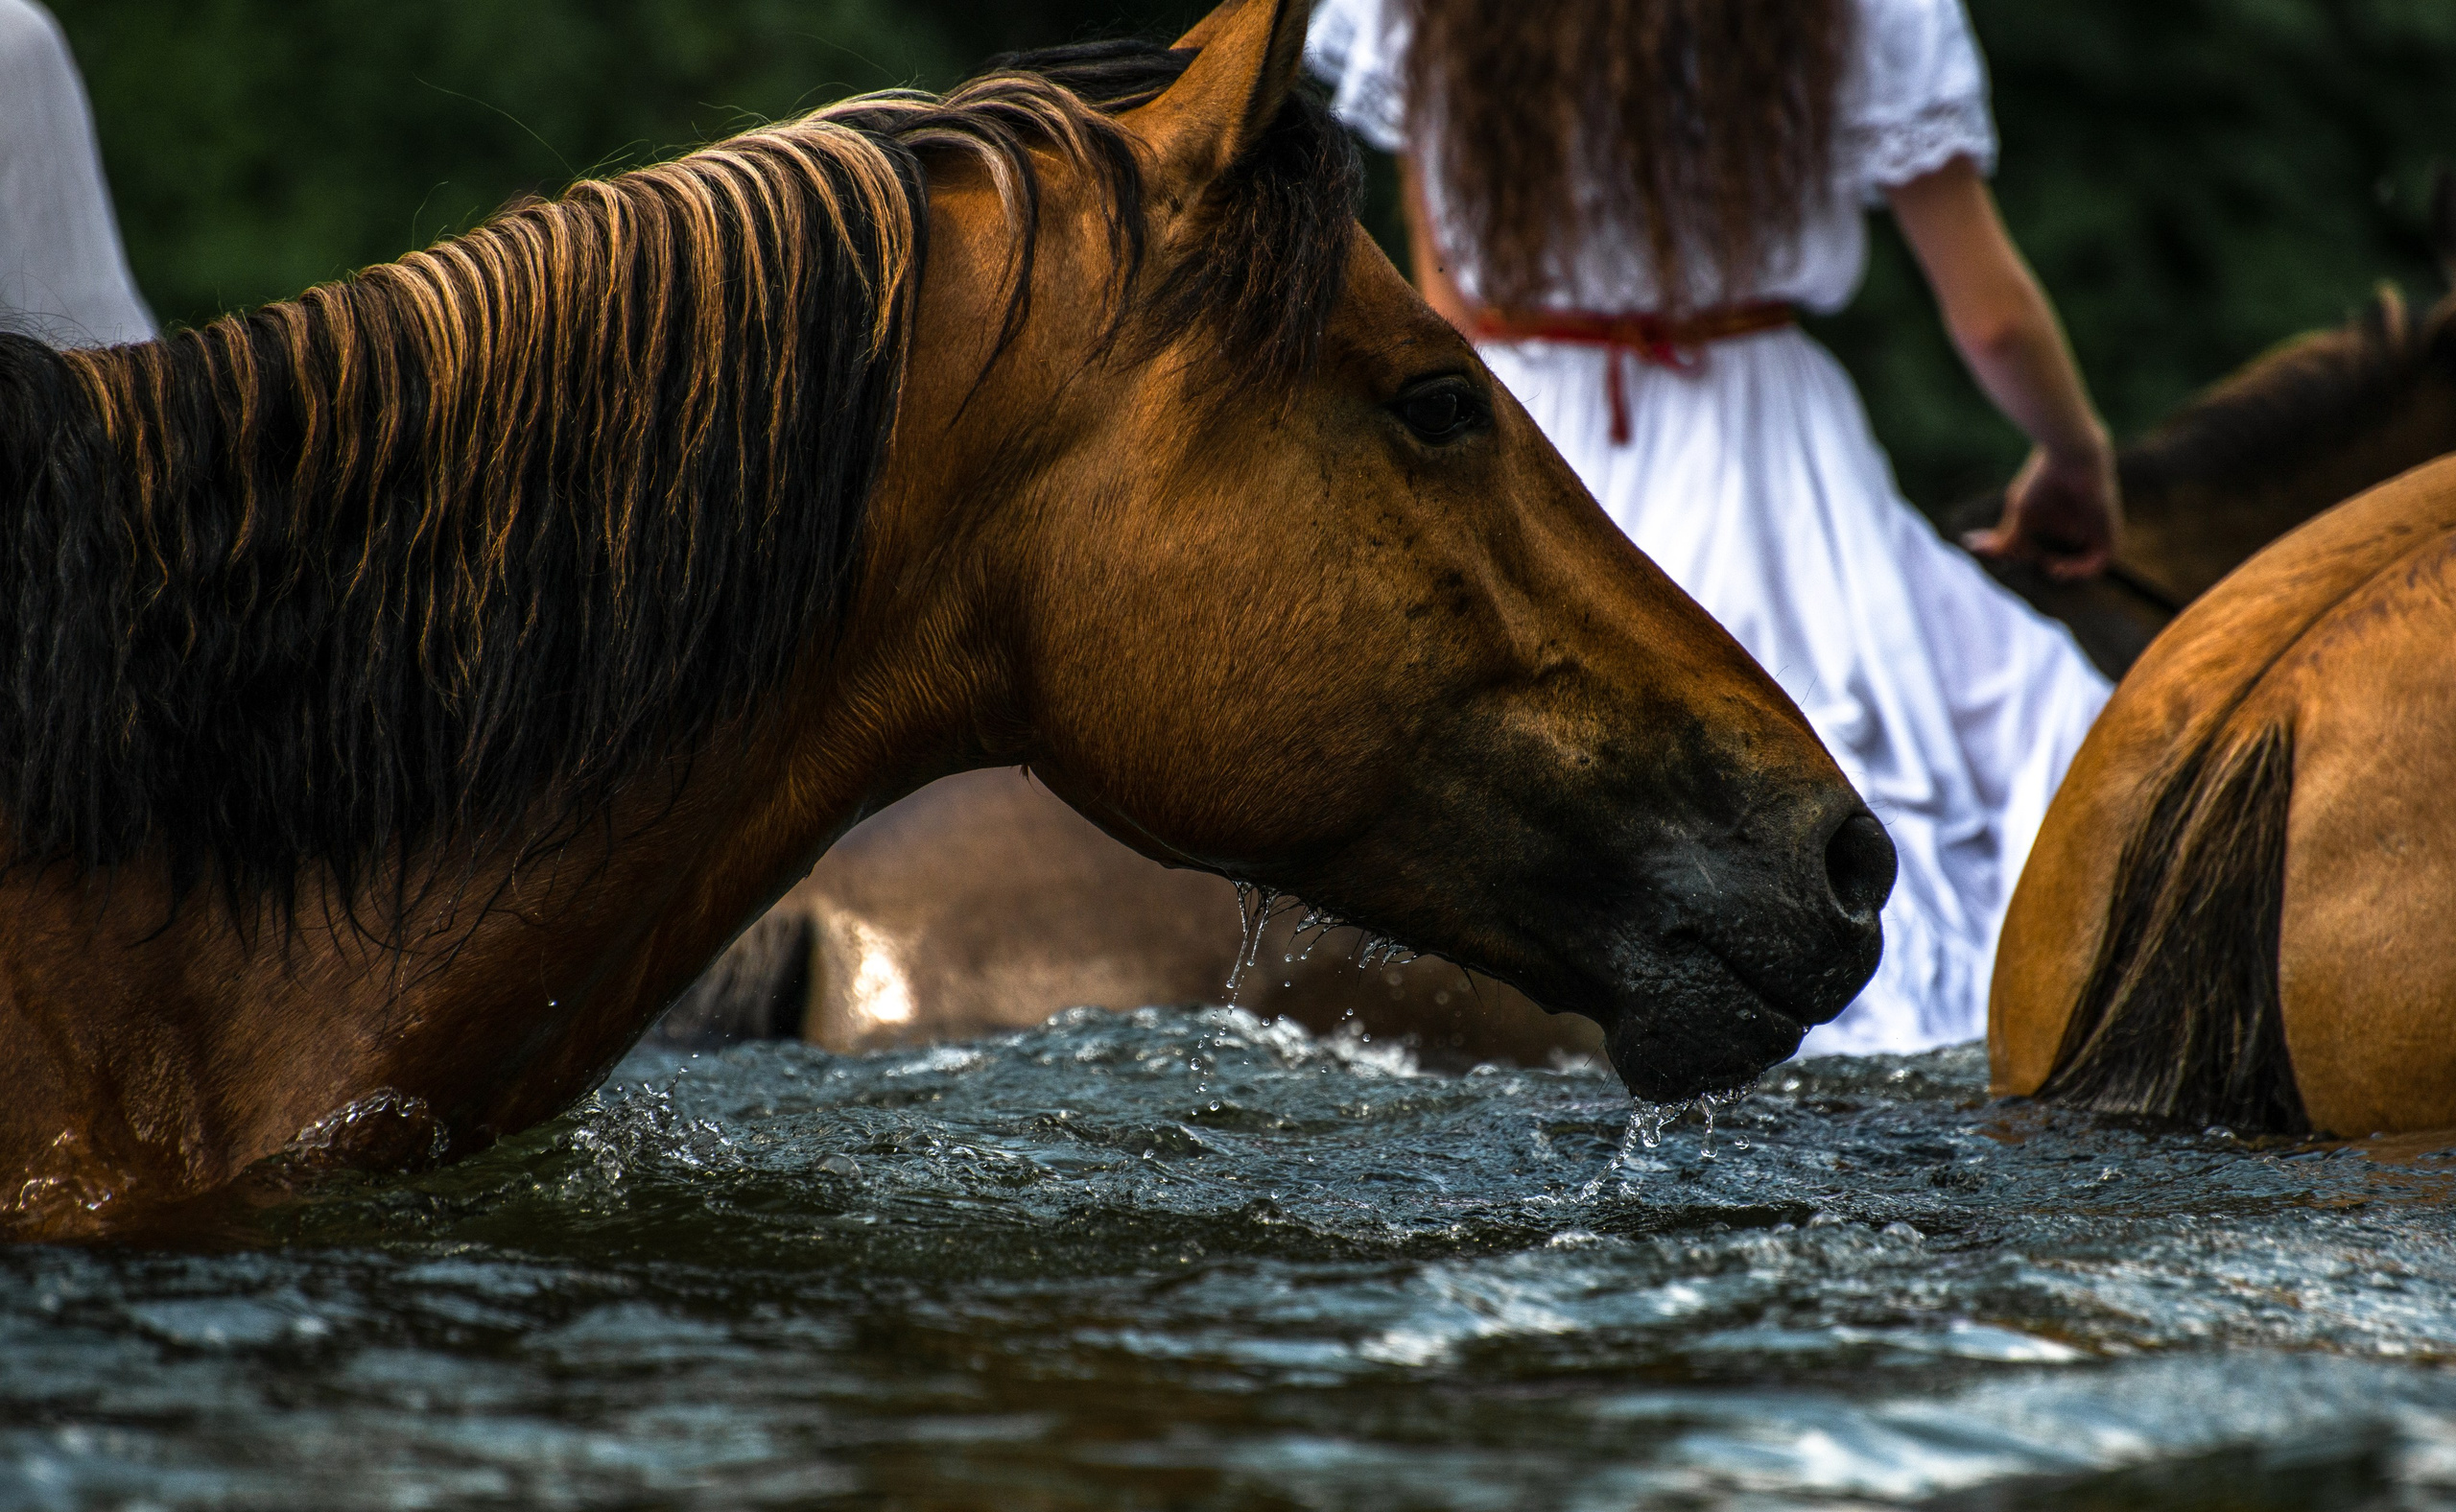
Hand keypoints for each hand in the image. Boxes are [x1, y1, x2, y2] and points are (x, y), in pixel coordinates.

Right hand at [1964, 441, 2121, 580]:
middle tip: (2037, 561)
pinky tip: (2061, 565)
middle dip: (2050, 566)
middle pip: (2065, 557)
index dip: (2024, 554)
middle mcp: (2077, 526)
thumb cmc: (2042, 479)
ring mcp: (2094, 529)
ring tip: (2052, 567)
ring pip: (2088, 563)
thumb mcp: (2020, 514)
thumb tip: (1970, 546)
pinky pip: (2102, 560)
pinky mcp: (2108, 530)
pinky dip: (2083, 570)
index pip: (2042, 547)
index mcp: (2057, 519)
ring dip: (2070, 572)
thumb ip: (2005, 537)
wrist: (2070, 456)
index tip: (2009, 551)